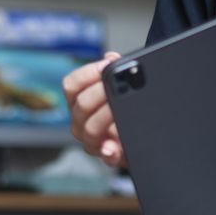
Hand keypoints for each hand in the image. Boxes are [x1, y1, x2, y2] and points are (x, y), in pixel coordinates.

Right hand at [62, 51, 125, 166]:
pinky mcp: (109, 156)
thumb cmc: (125, 108)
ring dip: (107, 116)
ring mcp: (92, 140)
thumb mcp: (120, 86)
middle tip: (118, 86)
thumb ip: (115, 69)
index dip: (88, 74)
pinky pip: (106, 155)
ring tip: (121, 110)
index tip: (106, 67)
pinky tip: (114, 147)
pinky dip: (110, 151)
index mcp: (78, 101)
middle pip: (82, 104)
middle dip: (101, 92)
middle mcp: (80, 121)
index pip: (71, 85)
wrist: (144, 135)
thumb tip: (112, 58)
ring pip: (91, 128)